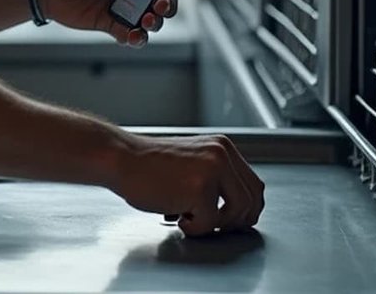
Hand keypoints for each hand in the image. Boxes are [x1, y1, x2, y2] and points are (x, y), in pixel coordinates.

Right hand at [108, 133, 264, 236]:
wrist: (121, 159)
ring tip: (192, 219)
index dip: (248, 209)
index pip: (253, 184)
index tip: (234, 221)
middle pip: (252, 199)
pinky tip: (177, 217)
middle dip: (237, 221)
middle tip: (215, 226)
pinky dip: (195, 228)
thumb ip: (214, 176)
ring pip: (238, 212)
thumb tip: (232, 208)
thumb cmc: (146, 165)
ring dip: (216, 224)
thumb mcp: (190, 161)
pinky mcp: (201, 189)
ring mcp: (213, 171)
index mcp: (221, 147)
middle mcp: (222, 155)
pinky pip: (210, 222)